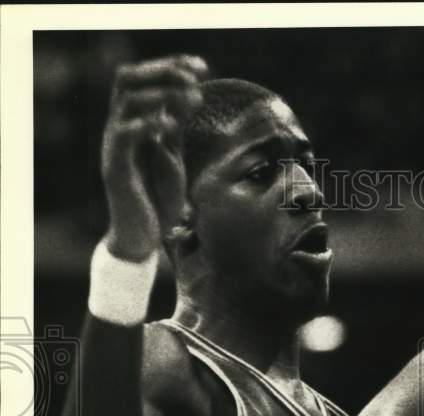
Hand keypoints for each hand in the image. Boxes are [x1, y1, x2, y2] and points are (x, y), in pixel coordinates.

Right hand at [101, 55, 207, 260]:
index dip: (170, 65)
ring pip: (127, 101)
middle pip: (128, 78)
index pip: (144, 77)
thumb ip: (176, 127)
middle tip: (194, 75)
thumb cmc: (157, 198)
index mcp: (133, 122)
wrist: (141, 237)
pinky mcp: (116, 167)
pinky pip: (123, 135)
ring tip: (189, 95)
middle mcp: (120, 127)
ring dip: (160, 92)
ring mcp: (115, 146)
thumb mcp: (171, 155)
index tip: (202, 66)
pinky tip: (168, 124)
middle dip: (162, 70)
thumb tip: (193, 94)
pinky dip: (145, 124)